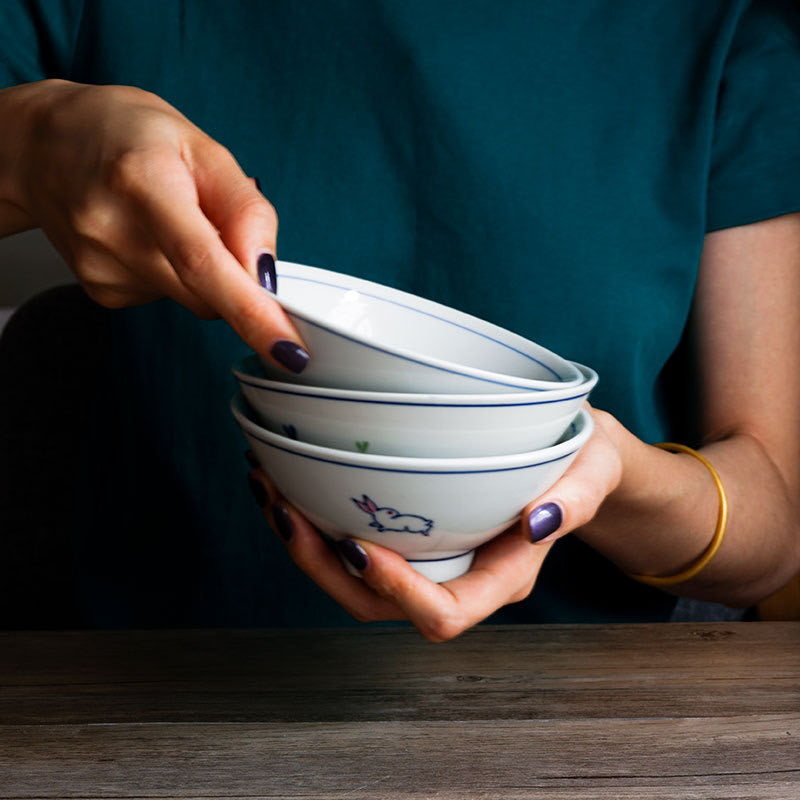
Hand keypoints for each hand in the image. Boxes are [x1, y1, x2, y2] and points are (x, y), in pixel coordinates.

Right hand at [0, 80, 306, 370]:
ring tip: (168, 218)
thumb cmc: (129, 136)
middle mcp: (113, 231)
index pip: (204, 263)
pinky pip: (170, 298)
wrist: (44, 146)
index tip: (286, 349)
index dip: (251, 312)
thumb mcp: (202, 147)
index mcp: (142, 183)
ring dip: (205, 273)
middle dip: (238, 281)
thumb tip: (268, 275)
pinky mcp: (102, 292)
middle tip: (218, 225)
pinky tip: (149, 238)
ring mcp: (101, 268)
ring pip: (194, 300)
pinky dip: (178, 276)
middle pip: (207, 293)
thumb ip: (245, 210)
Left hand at [245, 408, 622, 640]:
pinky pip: (357, 542)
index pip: (443, 615)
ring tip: (268, 485)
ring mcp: (430, 557)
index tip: (356, 541)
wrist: (572, 455)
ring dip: (304, 542)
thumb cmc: (584, 460)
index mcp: (504, 576)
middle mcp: (459, 576)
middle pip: (376, 606)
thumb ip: (575, 499)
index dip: (393, 592)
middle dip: (320, 567)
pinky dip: (317, 517)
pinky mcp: (413, 532)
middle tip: (282, 507)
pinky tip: (292, 474)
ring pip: (354, 579)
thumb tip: (537, 523)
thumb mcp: (594, 468)